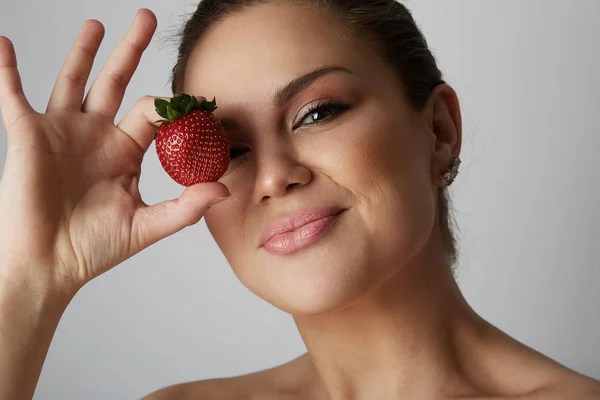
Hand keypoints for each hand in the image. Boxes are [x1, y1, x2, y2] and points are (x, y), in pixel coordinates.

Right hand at [0, 9, 229, 296]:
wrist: (50, 265)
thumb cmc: (94, 248)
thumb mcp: (146, 225)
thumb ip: (186, 207)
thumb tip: (223, 189)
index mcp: (124, 152)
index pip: (153, 115)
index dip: (175, 107)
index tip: (199, 104)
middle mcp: (96, 135)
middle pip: (116, 82)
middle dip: (130, 50)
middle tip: (148, 18)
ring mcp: (62, 131)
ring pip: (74, 80)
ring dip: (84, 51)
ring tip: (97, 23)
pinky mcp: (29, 136)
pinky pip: (13, 95)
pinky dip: (7, 70)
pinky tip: (6, 43)